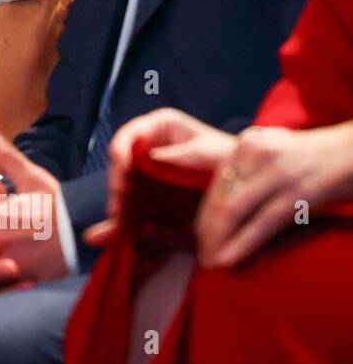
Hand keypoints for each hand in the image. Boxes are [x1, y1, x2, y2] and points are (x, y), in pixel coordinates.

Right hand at [86, 108, 236, 246]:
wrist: (251, 188)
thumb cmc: (235, 161)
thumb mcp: (213, 153)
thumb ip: (186, 154)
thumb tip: (154, 156)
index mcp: (159, 128)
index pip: (127, 137)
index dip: (119, 157)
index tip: (122, 179)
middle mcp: (147, 148)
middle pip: (120, 167)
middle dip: (118, 189)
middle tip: (119, 209)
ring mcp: (146, 175)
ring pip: (122, 190)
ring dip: (119, 208)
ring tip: (121, 224)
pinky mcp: (149, 199)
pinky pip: (130, 209)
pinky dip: (122, 223)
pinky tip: (112, 235)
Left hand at [196, 123, 352, 267]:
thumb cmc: (320, 157)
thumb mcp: (278, 152)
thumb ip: (252, 170)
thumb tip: (227, 204)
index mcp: (247, 145)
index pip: (216, 186)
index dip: (204, 215)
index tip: (198, 238)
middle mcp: (255, 154)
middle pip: (220, 200)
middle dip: (207, 232)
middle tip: (201, 256)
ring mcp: (276, 172)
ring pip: (233, 212)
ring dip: (217, 241)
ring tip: (210, 263)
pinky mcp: (298, 192)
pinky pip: (262, 223)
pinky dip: (240, 244)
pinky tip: (226, 260)